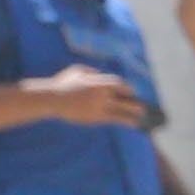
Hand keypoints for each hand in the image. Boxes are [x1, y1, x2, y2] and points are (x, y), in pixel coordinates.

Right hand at [26, 64, 150, 126]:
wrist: (52, 98)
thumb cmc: (64, 83)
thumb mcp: (78, 70)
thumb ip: (92, 71)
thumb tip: (101, 74)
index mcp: (98, 81)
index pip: (119, 84)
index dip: (126, 88)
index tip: (131, 92)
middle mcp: (101, 93)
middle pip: (123, 97)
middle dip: (133, 101)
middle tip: (141, 106)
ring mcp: (99, 106)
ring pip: (121, 111)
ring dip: (132, 114)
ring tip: (141, 117)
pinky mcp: (95, 117)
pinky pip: (113, 119)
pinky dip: (124, 121)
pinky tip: (132, 124)